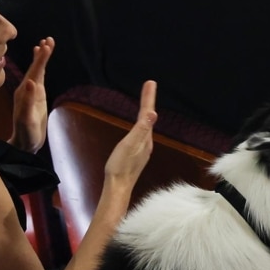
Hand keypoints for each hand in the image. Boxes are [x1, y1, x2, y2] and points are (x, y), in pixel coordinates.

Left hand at [10, 37, 53, 152]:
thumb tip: (30, 81)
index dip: (40, 59)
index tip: (46, 46)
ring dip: (42, 58)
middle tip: (49, 39)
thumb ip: (28, 100)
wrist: (24, 143)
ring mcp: (31, 92)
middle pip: (35, 67)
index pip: (34, 71)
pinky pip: (39, 78)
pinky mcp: (36, 97)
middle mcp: (26, 89)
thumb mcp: (27, 119)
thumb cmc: (26, 134)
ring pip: (37, 71)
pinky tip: (42, 62)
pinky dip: (41, 68)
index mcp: (24, 92)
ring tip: (47, 44)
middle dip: (42, 54)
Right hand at [103, 79, 156, 194]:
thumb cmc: (120, 166)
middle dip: (148, 101)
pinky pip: (141, 134)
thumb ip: (141, 129)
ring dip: (146, 112)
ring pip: (146, 126)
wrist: (117, 187)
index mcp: (145, 138)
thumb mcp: (129, 145)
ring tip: (146, 101)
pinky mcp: (136, 156)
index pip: (147, 113)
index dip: (148, 98)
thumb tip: (152, 114)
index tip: (150, 82)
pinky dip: (141, 124)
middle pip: (148, 118)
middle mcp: (146, 143)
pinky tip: (139, 127)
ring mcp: (142, 150)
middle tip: (149, 86)